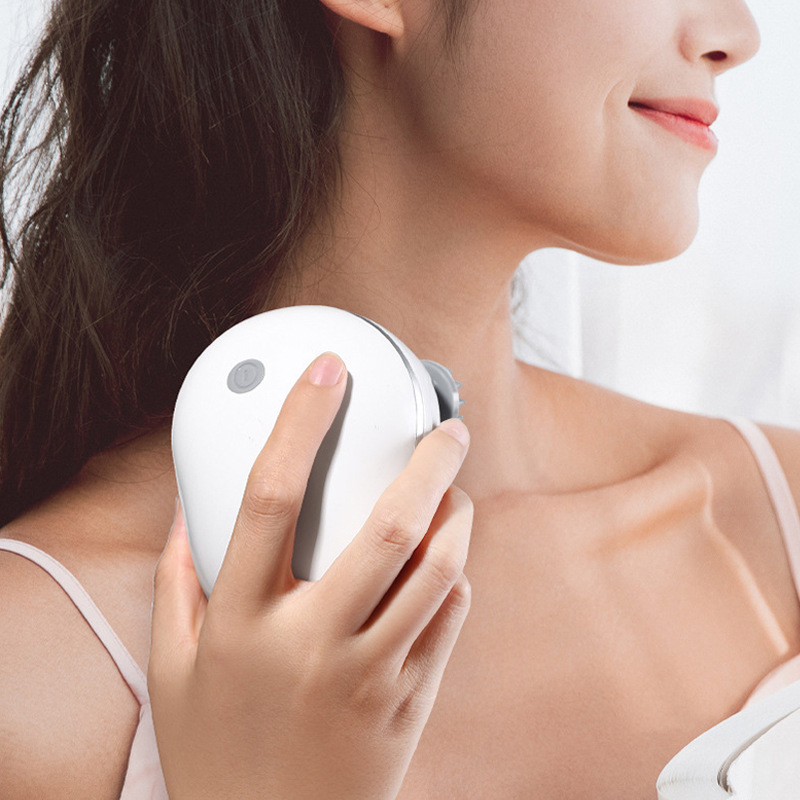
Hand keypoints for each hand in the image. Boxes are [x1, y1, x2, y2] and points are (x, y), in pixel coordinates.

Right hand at [149, 352, 472, 799]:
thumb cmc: (217, 752)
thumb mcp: (172, 668)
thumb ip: (177, 586)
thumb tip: (189, 517)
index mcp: (241, 623)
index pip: (268, 495)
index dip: (301, 420)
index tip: (327, 373)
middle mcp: (309, 644)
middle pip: (385, 528)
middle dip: (428, 463)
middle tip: (445, 429)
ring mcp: (367, 676)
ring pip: (437, 573)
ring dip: (456, 518)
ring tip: (454, 491)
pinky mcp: (408, 703)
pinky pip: (448, 622)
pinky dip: (455, 578)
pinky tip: (444, 561)